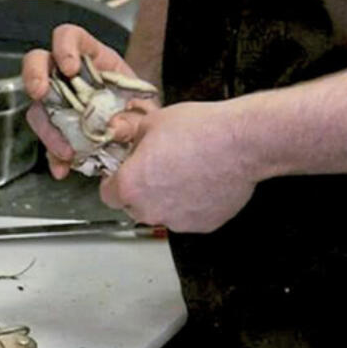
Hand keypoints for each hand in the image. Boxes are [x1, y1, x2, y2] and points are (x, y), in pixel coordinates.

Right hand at [22, 25, 148, 179]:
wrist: (144, 137)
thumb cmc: (141, 109)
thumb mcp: (145, 108)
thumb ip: (133, 116)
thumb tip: (114, 127)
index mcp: (91, 57)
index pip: (69, 36)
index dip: (64, 46)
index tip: (70, 68)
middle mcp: (69, 75)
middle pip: (38, 62)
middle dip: (34, 75)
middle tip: (40, 93)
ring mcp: (59, 101)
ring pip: (38, 105)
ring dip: (47, 128)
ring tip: (66, 151)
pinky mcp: (58, 128)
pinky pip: (46, 140)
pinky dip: (52, 155)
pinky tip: (62, 167)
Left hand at [98, 101, 255, 233]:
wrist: (238, 143)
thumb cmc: (198, 130)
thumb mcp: (152, 122)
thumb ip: (135, 140)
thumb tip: (134, 145)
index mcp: (131, 186)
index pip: (107, 194)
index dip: (115, 179)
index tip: (123, 170)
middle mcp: (151, 210)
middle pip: (135, 205)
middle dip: (141, 188)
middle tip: (157, 164)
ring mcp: (178, 221)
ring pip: (163, 211)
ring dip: (167, 197)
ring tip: (185, 169)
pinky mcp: (204, 225)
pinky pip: (188, 215)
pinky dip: (191, 202)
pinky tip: (203, 180)